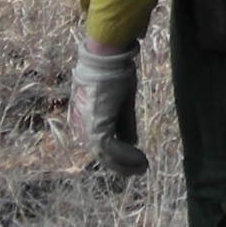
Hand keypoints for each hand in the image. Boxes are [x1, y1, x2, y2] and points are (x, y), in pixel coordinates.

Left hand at [69, 32, 148, 175]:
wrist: (106, 57)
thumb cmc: (114, 73)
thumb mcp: (122, 102)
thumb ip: (124, 123)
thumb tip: (131, 141)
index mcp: (85, 120)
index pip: (100, 145)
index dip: (117, 156)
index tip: (134, 161)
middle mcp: (82, 126)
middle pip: (101, 153)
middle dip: (121, 165)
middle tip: (140, 170)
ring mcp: (87, 126)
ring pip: (105, 155)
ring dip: (125, 164)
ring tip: (143, 167)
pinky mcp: (97, 125)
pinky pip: (112, 148)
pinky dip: (127, 156)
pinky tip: (140, 159)